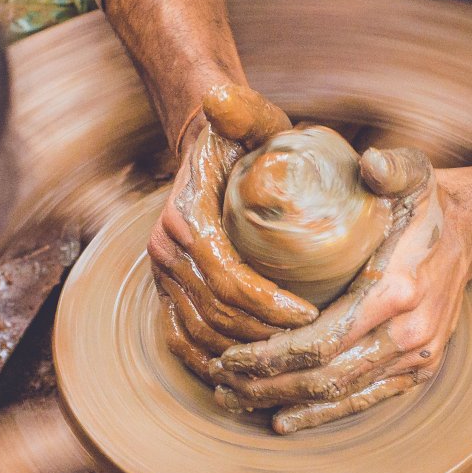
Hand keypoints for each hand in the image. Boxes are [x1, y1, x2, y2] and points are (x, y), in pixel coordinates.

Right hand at [148, 84, 318, 379]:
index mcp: (184, 219)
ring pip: (199, 333)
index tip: (310, 314)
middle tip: (309, 345)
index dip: (268, 304)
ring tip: (286, 361)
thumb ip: (243, 110)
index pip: (228, 277)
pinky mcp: (164, 289)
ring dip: (242, 354)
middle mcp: (164, 250)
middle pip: (215, 314)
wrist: (203, 148)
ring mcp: (161, 274)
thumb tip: (219, 97)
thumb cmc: (239, 138)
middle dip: (263, 337)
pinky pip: (179, 338)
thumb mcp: (248, 118)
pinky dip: (207, 361)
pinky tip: (241, 375)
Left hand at [210, 148, 471, 432]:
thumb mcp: (413, 173)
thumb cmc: (427, 204)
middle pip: (325, 377)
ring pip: (340, 394)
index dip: (272, 355)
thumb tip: (369, 161)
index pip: (323, 340)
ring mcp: (417, 359)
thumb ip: (390, 167)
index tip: (230, 354)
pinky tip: (285, 419)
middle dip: (267, 385)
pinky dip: (323, 414)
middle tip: (220, 383)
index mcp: (398, 290)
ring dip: (286, 403)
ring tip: (237, 400)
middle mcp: (410, 334)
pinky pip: (366, 401)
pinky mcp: (418, 371)